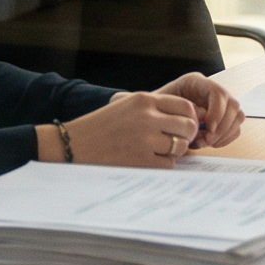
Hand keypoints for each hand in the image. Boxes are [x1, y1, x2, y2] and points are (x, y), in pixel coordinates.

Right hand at [54, 90, 204, 168]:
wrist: (74, 144)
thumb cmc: (102, 126)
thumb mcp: (126, 105)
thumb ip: (154, 108)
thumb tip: (187, 119)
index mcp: (144, 100)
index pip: (185, 106)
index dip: (189, 118)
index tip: (184, 127)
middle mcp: (147, 117)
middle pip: (188, 126)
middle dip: (186, 136)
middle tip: (177, 142)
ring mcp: (145, 139)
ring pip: (180, 146)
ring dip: (174, 151)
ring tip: (159, 151)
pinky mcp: (141, 160)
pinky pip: (168, 164)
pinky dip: (163, 164)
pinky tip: (149, 161)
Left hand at [156, 73, 243, 148]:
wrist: (148, 119)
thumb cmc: (152, 111)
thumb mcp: (160, 107)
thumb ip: (180, 111)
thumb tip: (200, 120)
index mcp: (196, 82)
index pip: (218, 92)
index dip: (217, 111)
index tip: (208, 128)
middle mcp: (210, 91)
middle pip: (233, 105)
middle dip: (222, 126)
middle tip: (207, 140)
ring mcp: (219, 105)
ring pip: (237, 117)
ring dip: (224, 133)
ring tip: (205, 142)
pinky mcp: (222, 118)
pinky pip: (235, 128)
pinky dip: (225, 138)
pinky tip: (209, 143)